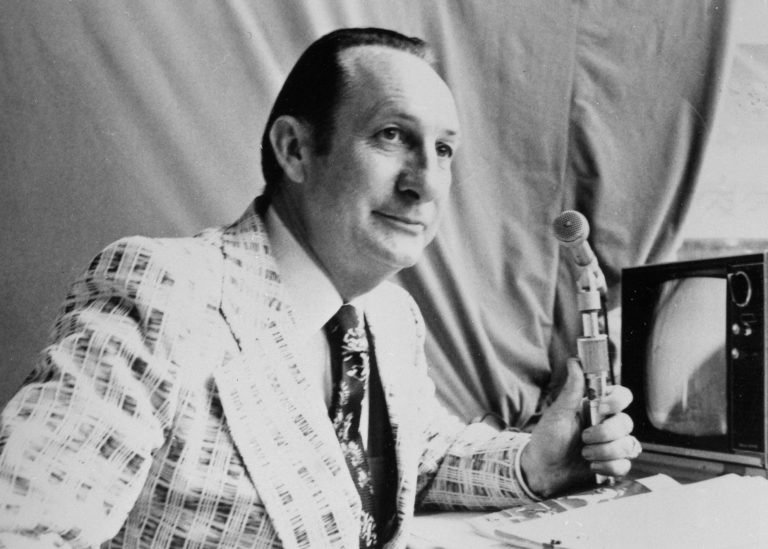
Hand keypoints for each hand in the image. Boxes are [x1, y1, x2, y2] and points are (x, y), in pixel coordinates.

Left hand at [520, 357, 638, 497]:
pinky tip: (592, 466)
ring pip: (629, 445)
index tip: (603, 407)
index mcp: (596, 408)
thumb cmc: (547, 439)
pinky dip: (609, 467)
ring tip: (584, 454)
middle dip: (606, 433)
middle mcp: (607, 424)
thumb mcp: (557, 413)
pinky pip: (625, 465)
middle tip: (584, 438)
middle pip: (627, 422)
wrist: (543, 471)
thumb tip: (575, 361)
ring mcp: (611, 445)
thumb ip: (571, 390)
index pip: (622, 396)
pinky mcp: (612, 464)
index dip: (618, 400)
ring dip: (606, 451)